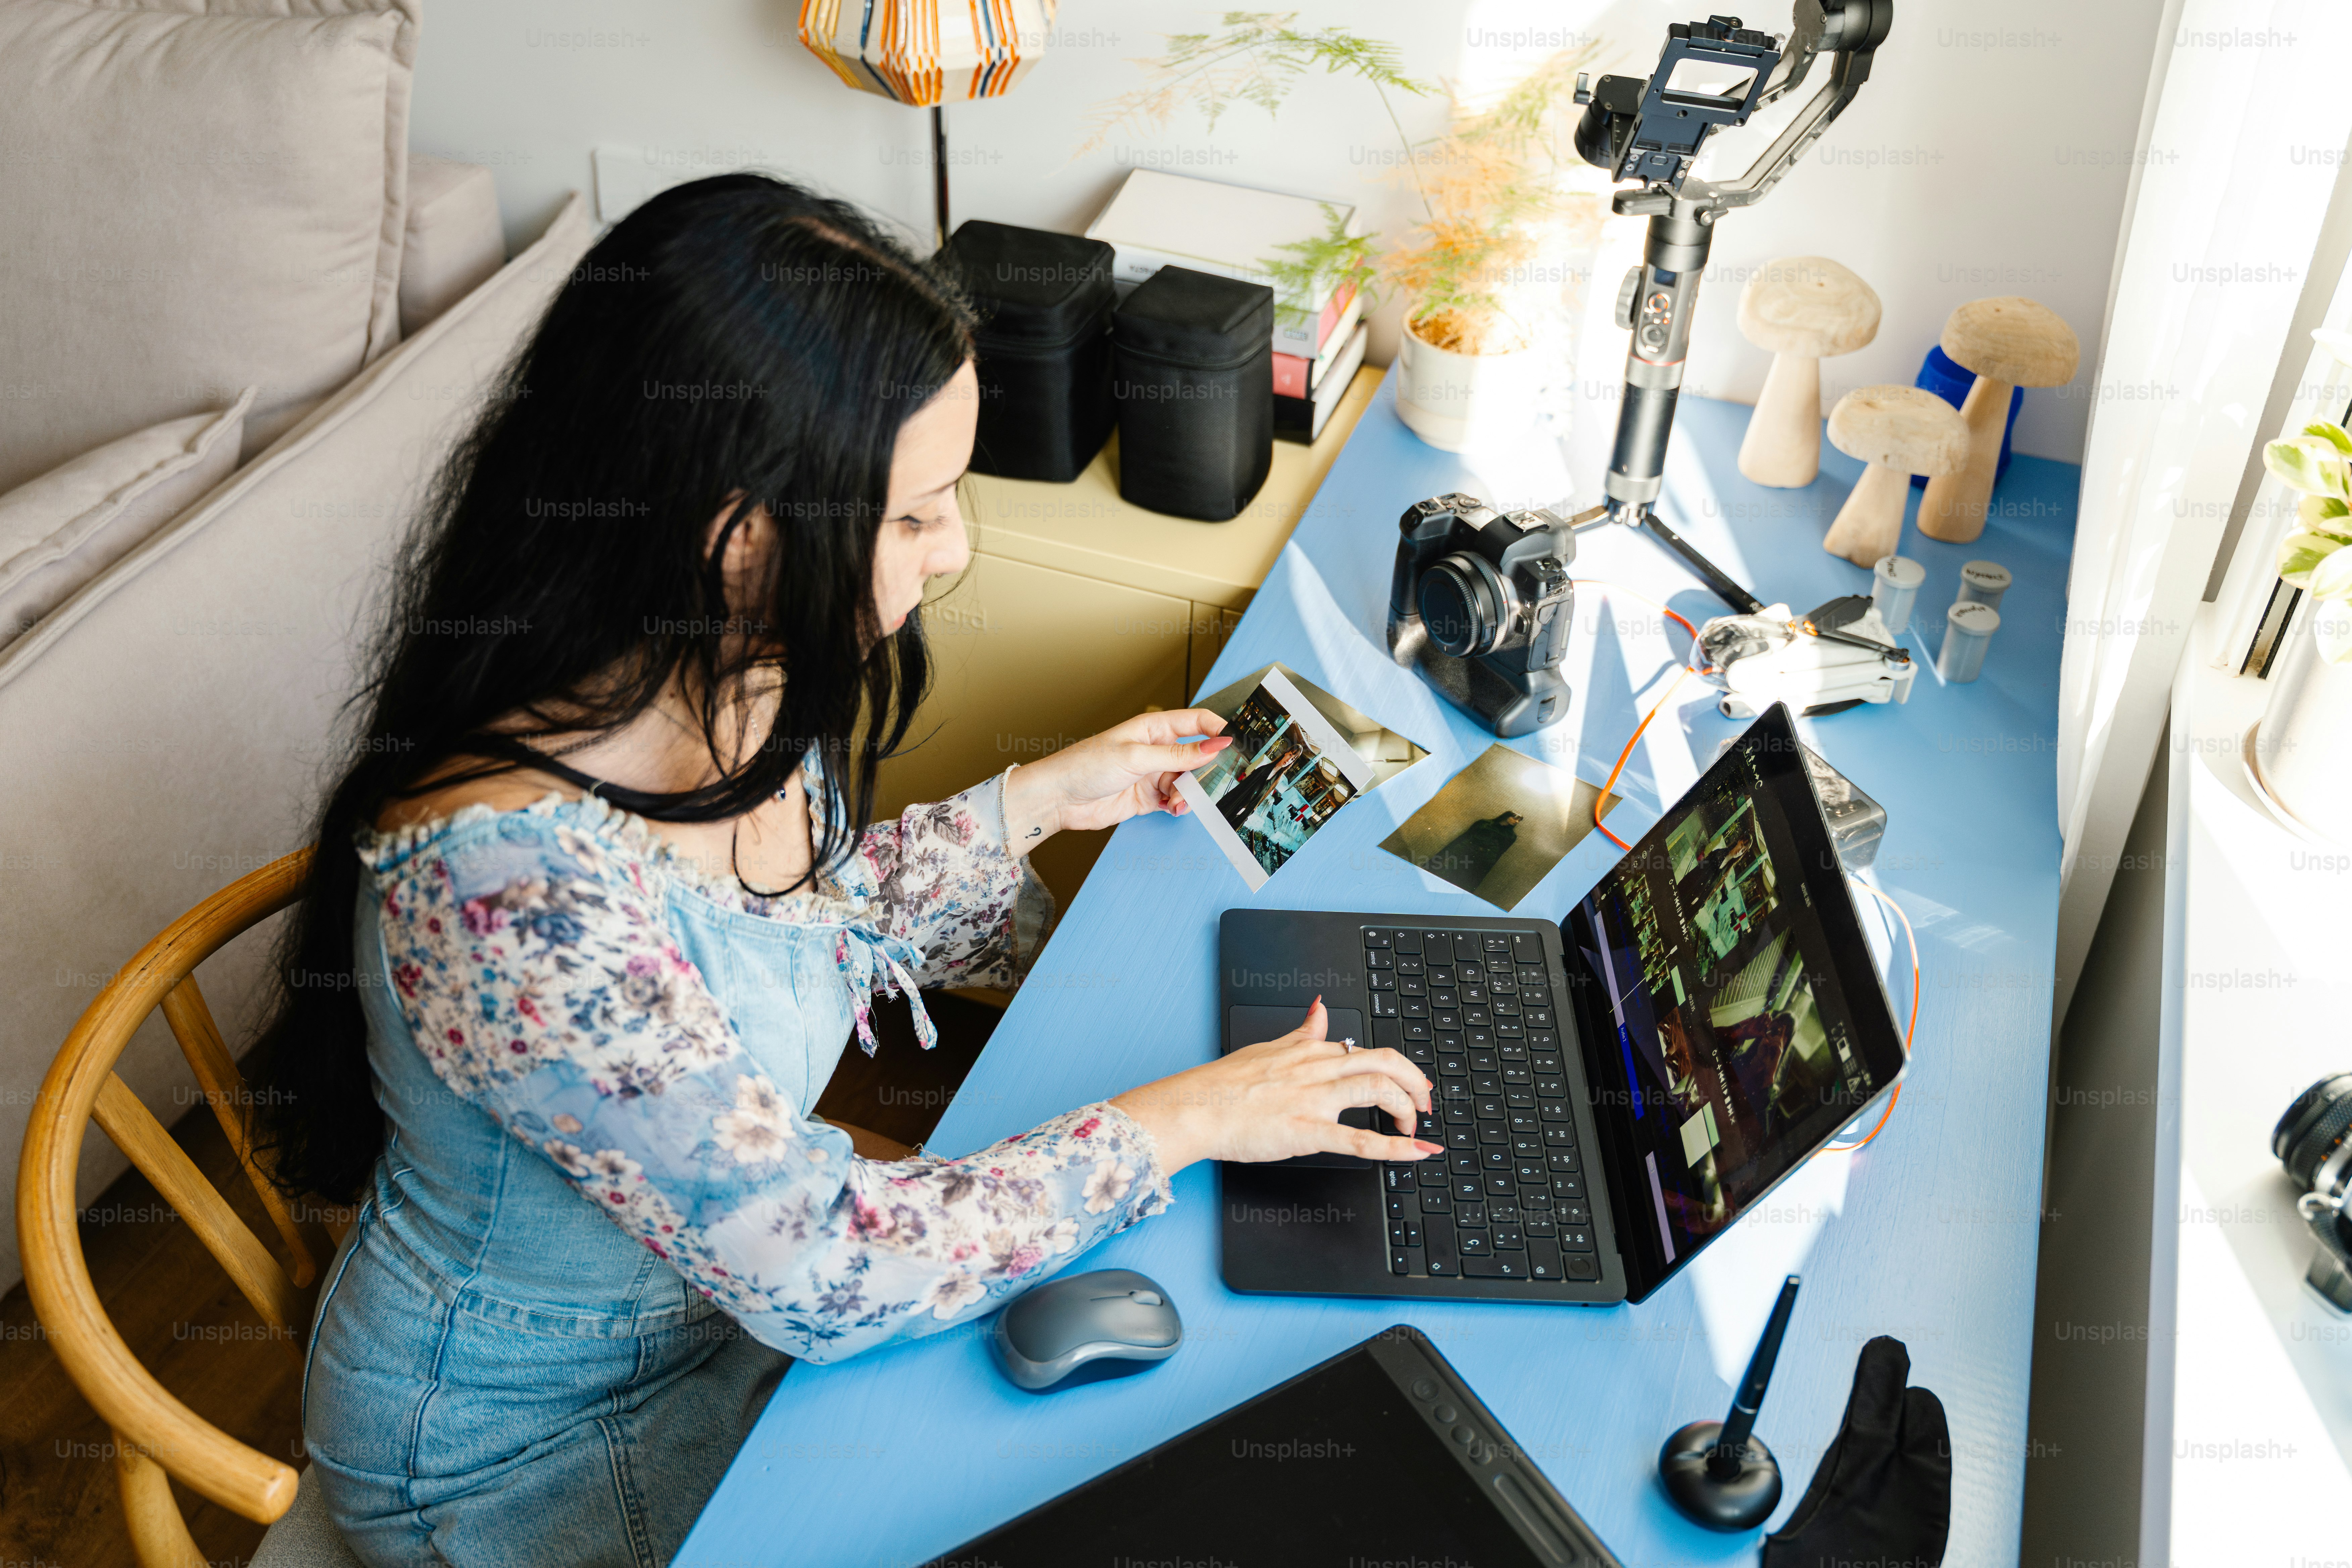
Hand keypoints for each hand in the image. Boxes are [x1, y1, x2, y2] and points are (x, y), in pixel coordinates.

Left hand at [1000, 708, 1231, 846]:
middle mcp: (1156, 749)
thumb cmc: (1086, 766)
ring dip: (1188, 793)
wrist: (1059, 798)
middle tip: (1209, 783)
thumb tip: (1215, 745)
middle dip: (1204, 771)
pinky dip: (1178, 806)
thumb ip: (1178, 754)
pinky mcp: (1148, 797)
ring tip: (1176, 800)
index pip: (1196, 721)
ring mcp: (1153, 774)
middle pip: (1196, 756)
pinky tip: (1171, 808)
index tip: (1235, 744)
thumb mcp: (1137, 756)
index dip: (1217, 729)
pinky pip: (1175, 800)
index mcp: (1154, 728)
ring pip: (1188, 782)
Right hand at [1110, 999, 1442, 1173]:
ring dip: (1407, 1110)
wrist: (1195, 1108)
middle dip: (1415, 1083)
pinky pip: (1360, 1140)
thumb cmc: (1224, 1085)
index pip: (1368, 1050)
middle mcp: (1318, 1070)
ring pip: (1378, 1092)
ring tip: (1417, 1128)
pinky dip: (1395, 1148)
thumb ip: (1304, 1031)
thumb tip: (1320, 1009)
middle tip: (1425, 1103)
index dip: (1399, 1068)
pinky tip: (1416, 1153)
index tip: (1410, 1084)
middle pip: (1385, 1064)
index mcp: (1311, 1052)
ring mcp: (1314, 1099)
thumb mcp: (1270, 1046)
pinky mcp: (1306, 1129)